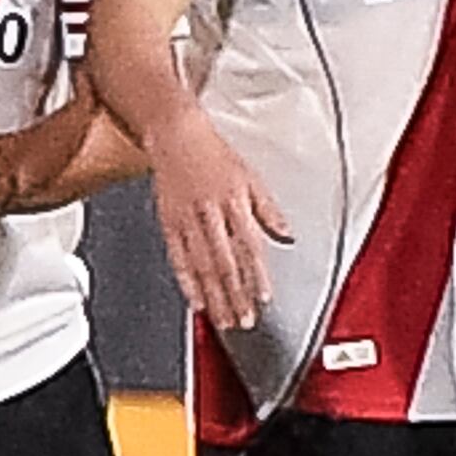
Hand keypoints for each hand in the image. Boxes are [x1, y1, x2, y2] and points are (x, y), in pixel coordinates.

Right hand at [147, 116, 291, 332]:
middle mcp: (210, 216)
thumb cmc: (213, 154)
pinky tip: (194, 300)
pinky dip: (185, 282)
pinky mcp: (168, 224)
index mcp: (234, 204)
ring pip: (201, 267)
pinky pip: (177, 258)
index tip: (262, 299)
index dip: (255, 276)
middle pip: (224, 264)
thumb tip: (287, 235)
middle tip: (243, 320)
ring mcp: (186, 222)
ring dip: (213, 296)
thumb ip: (269, 210)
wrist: (175, 135)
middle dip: (234, 296)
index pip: (248, 248)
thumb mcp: (251, 177)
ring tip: (223, 320)